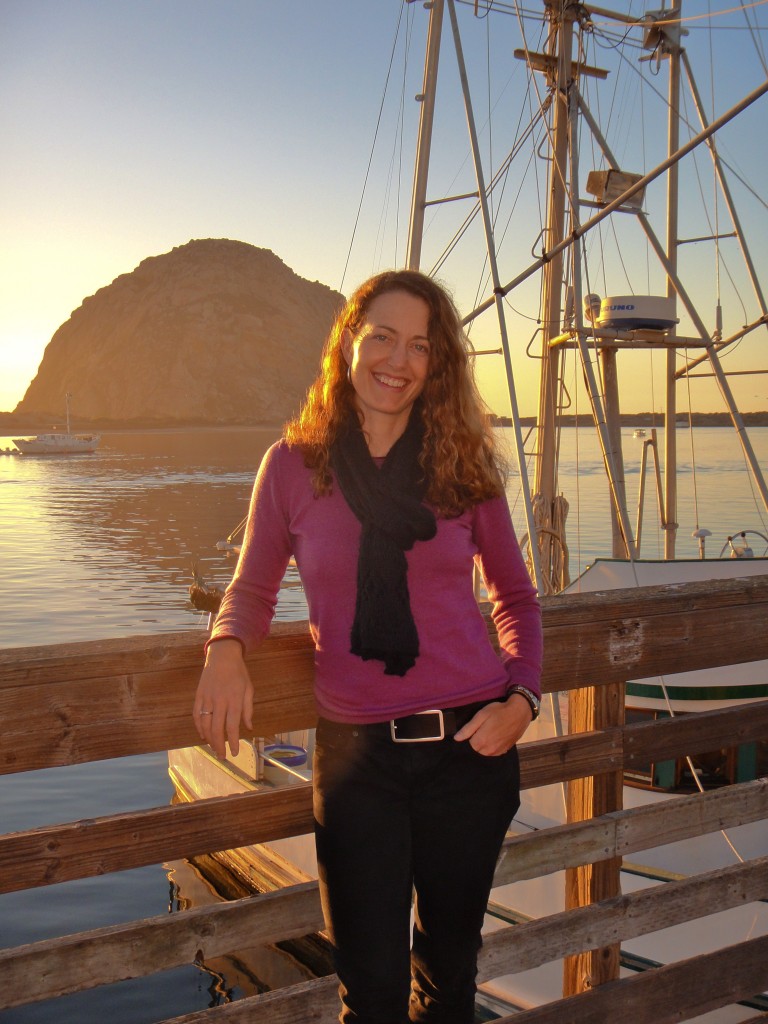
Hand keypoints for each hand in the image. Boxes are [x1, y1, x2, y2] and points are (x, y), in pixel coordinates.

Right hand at [193, 639, 253, 757]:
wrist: (222, 655)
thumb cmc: (239, 673)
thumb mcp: (249, 689)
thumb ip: (248, 709)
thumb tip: (248, 728)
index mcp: (235, 700)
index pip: (232, 727)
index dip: (233, 742)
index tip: (235, 753)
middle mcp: (220, 701)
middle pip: (217, 729)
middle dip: (219, 745)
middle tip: (222, 756)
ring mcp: (207, 698)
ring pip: (205, 724)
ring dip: (209, 739)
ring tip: (214, 748)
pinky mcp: (198, 695)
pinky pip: (196, 715)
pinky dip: (199, 727)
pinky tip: (203, 735)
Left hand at [453, 694, 533, 754]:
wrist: (519, 713)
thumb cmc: (499, 711)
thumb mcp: (481, 715)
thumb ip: (468, 728)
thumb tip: (456, 738)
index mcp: (481, 741)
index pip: (468, 745)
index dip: (469, 736)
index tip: (474, 729)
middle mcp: (489, 750)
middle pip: (476, 749)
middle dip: (476, 741)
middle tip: (482, 729)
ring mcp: (498, 752)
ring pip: (485, 752)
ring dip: (484, 745)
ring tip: (489, 732)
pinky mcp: (505, 750)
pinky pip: (494, 752)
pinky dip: (492, 747)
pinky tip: (495, 737)